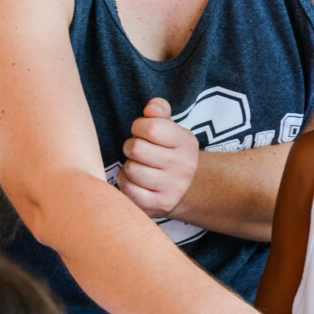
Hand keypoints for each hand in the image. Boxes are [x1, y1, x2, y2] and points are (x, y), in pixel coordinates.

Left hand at [118, 98, 199, 217]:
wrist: (188, 188)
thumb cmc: (172, 151)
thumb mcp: (172, 128)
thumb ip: (160, 112)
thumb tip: (151, 107)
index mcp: (186, 142)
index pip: (151, 128)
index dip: (139, 126)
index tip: (142, 130)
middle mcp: (182, 166)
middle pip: (136, 148)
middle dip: (131, 145)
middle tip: (137, 149)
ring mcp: (172, 188)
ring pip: (131, 169)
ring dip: (129, 165)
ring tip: (139, 164)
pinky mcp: (158, 205)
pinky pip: (128, 189)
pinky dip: (126, 182)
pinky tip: (136, 180)